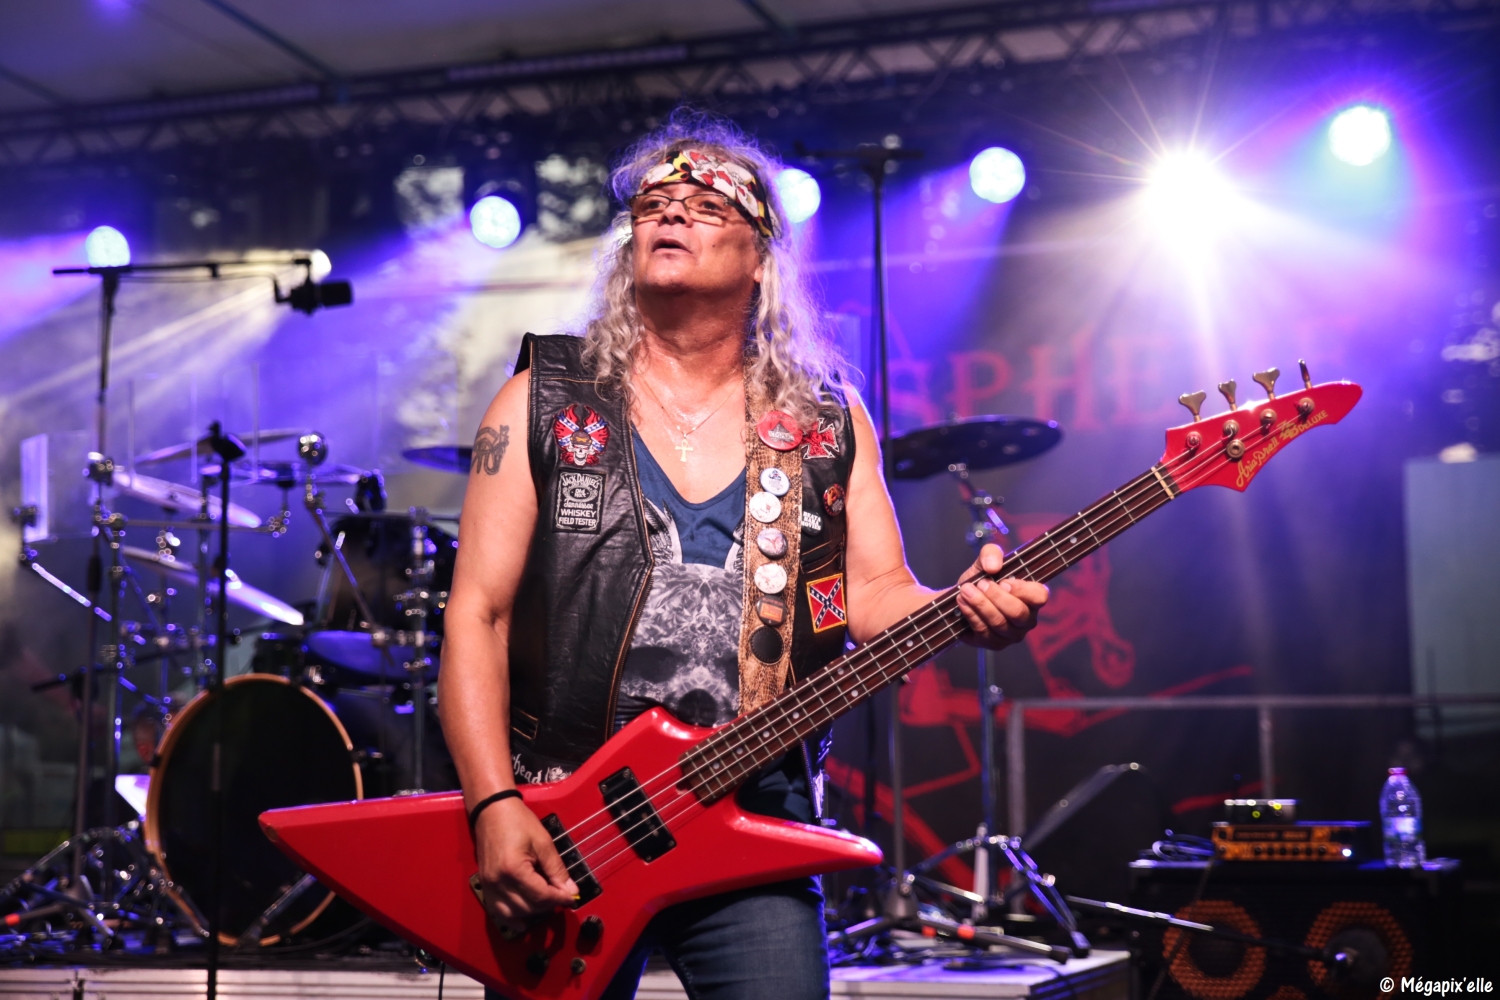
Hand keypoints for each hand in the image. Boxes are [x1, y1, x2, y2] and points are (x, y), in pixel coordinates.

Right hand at [473, 794, 577, 935]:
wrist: (492, 810)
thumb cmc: (516, 821)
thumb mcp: (543, 842)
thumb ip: (557, 869)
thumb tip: (570, 889)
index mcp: (513, 869)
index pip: (541, 895)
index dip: (559, 899)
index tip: (571, 897)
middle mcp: (498, 882)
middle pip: (528, 907)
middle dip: (548, 905)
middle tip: (561, 896)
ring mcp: (488, 885)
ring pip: (512, 914)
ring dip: (531, 913)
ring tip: (545, 903)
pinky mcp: (485, 884)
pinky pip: (497, 910)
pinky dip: (512, 916)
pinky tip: (524, 916)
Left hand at [955, 543, 1047, 649]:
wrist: (963, 598)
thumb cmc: (982, 580)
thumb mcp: (985, 561)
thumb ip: (991, 553)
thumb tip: (993, 566)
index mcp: (1032, 598)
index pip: (1040, 596)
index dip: (1022, 589)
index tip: (1003, 581)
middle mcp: (1026, 619)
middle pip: (1017, 612)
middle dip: (995, 596)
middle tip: (980, 583)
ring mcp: (1011, 635)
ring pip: (999, 623)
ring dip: (980, 604)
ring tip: (965, 590)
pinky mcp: (994, 643)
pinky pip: (984, 632)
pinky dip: (971, 615)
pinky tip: (962, 602)